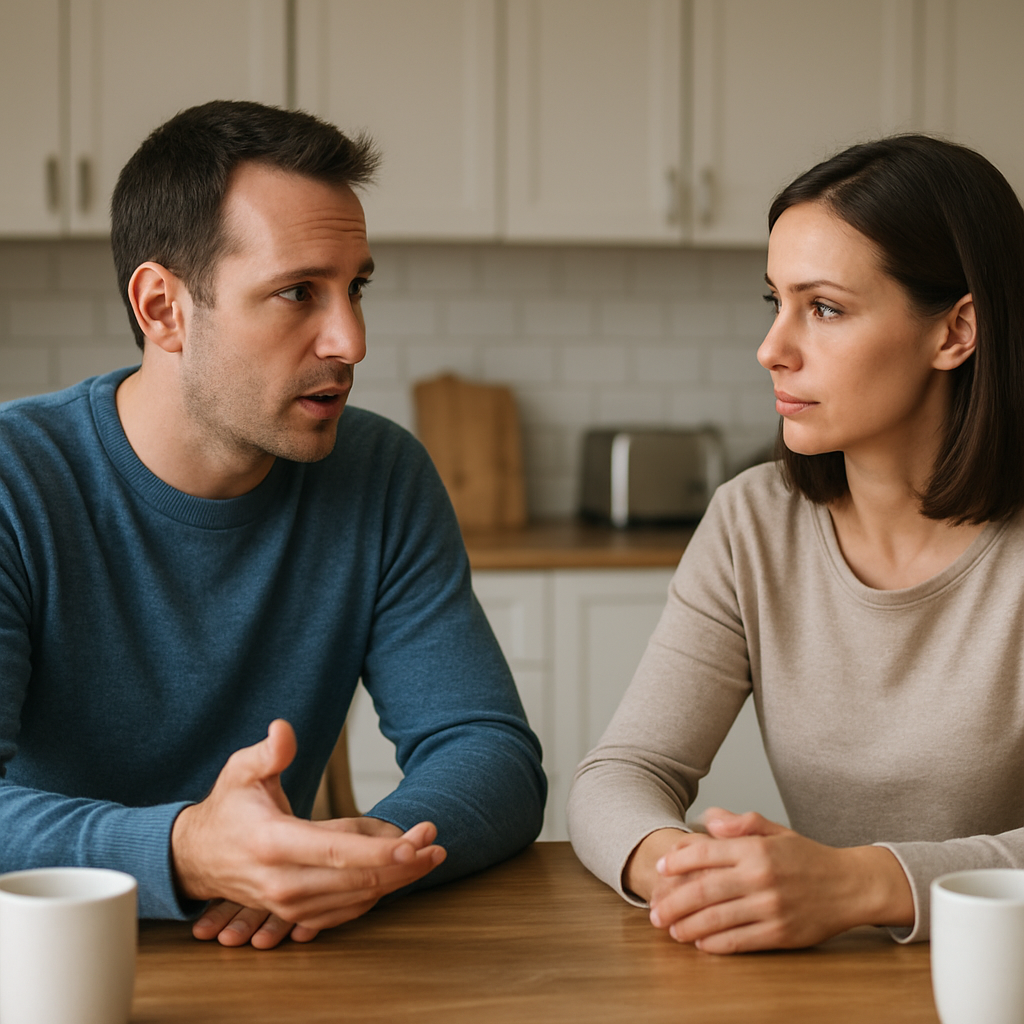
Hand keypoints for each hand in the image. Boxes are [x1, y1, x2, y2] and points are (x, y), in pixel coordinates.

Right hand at [173, 720, 445, 945]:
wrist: (197, 857)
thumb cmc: (228, 807)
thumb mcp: (240, 771)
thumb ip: (267, 753)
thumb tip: (284, 729)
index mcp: (272, 843)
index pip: (334, 851)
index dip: (376, 850)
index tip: (412, 844)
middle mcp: (282, 881)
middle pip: (354, 879)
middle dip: (401, 865)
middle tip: (436, 846)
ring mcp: (288, 904)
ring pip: (355, 899)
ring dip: (396, 881)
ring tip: (430, 857)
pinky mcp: (295, 915)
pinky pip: (344, 912)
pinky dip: (375, 896)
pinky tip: (400, 877)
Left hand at [645, 807, 913, 953]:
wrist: (852, 885)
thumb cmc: (808, 857)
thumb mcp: (776, 831)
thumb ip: (740, 823)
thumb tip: (709, 819)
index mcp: (757, 849)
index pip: (705, 853)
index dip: (678, 861)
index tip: (661, 867)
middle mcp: (761, 878)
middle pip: (704, 891)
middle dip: (673, 902)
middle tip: (655, 911)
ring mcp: (771, 908)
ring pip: (717, 919)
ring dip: (689, 926)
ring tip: (671, 930)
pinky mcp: (781, 934)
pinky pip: (740, 941)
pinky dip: (716, 944)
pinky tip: (701, 943)